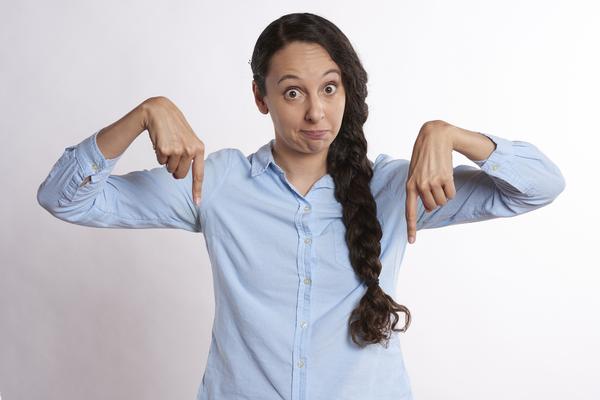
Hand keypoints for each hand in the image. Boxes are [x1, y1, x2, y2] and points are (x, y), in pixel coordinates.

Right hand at [142, 96, 204, 204]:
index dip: (197, 190)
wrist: (160, 111)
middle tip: (172, 153)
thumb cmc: (174, 127)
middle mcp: (191, 150)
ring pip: (169, 169)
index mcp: (199, 148)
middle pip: (180, 175)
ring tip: (167, 144)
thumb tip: (182, 175)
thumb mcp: (188, 139)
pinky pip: (160, 161)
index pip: (199, 174)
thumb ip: (191, 155)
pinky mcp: (165, 149)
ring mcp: (178, 150)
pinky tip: (160, 141)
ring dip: (166, 160)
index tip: (197, 203)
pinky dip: (158, 154)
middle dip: (174, 169)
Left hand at [405, 121, 455, 243]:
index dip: (411, 227)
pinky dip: (451, 189)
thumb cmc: (423, 155)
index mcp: (409, 185)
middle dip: (435, 200)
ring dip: (444, 194)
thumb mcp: (414, 172)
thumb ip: (417, 189)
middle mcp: (419, 186)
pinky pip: (451, 195)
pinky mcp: (445, 178)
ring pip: (442, 202)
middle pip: (431, 207)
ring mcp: (432, 182)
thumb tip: (427, 208)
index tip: (412, 241)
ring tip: (440, 179)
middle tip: (434, 186)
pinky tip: (447, 176)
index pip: (409, 211)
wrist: (434, 137)